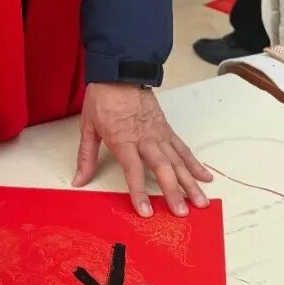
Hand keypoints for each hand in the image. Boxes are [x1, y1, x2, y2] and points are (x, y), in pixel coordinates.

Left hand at [74, 83, 212, 217]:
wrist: (119, 71)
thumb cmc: (102, 99)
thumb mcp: (88, 127)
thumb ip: (86, 157)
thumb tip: (78, 181)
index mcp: (123, 139)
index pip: (133, 170)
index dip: (139, 192)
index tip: (146, 211)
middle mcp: (144, 138)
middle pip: (162, 168)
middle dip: (173, 192)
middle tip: (181, 213)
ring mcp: (159, 133)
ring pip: (177, 160)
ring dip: (190, 182)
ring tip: (200, 202)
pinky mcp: (166, 128)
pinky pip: (182, 148)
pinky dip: (194, 163)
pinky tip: (205, 176)